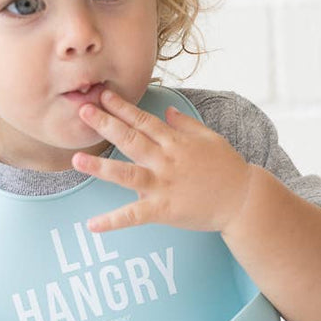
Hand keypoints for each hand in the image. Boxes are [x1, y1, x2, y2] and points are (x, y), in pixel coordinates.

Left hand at [72, 88, 251, 234]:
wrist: (244, 200)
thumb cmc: (228, 168)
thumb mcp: (209, 138)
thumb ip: (185, 124)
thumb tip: (166, 110)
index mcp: (175, 141)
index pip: (143, 120)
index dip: (121, 107)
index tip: (102, 95)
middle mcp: (166, 160)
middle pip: (131, 139)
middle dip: (105, 124)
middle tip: (82, 111)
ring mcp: (163, 185)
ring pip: (127, 174)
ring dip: (100, 168)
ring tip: (76, 160)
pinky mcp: (164, 210)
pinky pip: (134, 216)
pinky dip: (113, 222)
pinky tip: (92, 225)